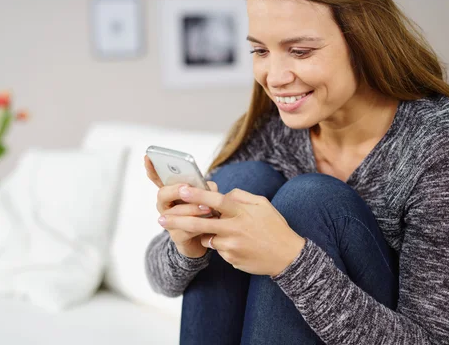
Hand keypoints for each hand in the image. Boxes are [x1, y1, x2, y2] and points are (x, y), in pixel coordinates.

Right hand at [144, 155, 217, 258]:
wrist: (206, 238)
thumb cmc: (204, 213)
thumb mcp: (206, 196)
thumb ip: (205, 188)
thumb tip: (207, 187)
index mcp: (171, 193)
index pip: (158, 179)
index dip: (152, 169)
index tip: (148, 157)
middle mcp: (166, 205)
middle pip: (163, 194)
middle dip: (175, 190)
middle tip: (186, 187)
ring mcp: (169, 221)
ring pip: (174, 213)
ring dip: (192, 209)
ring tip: (207, 208)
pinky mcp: (177, 236)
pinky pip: (184, 230)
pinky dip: (197, 226)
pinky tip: (207, 223)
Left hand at [158, 185, 305, 276]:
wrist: (288, 257)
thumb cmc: (275, 227)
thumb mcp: (262, 204)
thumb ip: (240, 196)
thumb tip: (222, 193)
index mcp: (241, 212)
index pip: (215, 200)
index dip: (197, 194)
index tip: (180, 190)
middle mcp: (234, 228)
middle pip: (200, 223)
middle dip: (177, 221)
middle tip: (160, 219)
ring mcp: (231, 245)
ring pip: (208, 237)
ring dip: (210, 233)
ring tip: (234, 233)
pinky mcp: (230, 258)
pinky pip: (218, 249)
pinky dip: (222, 244)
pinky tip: (241, 245)